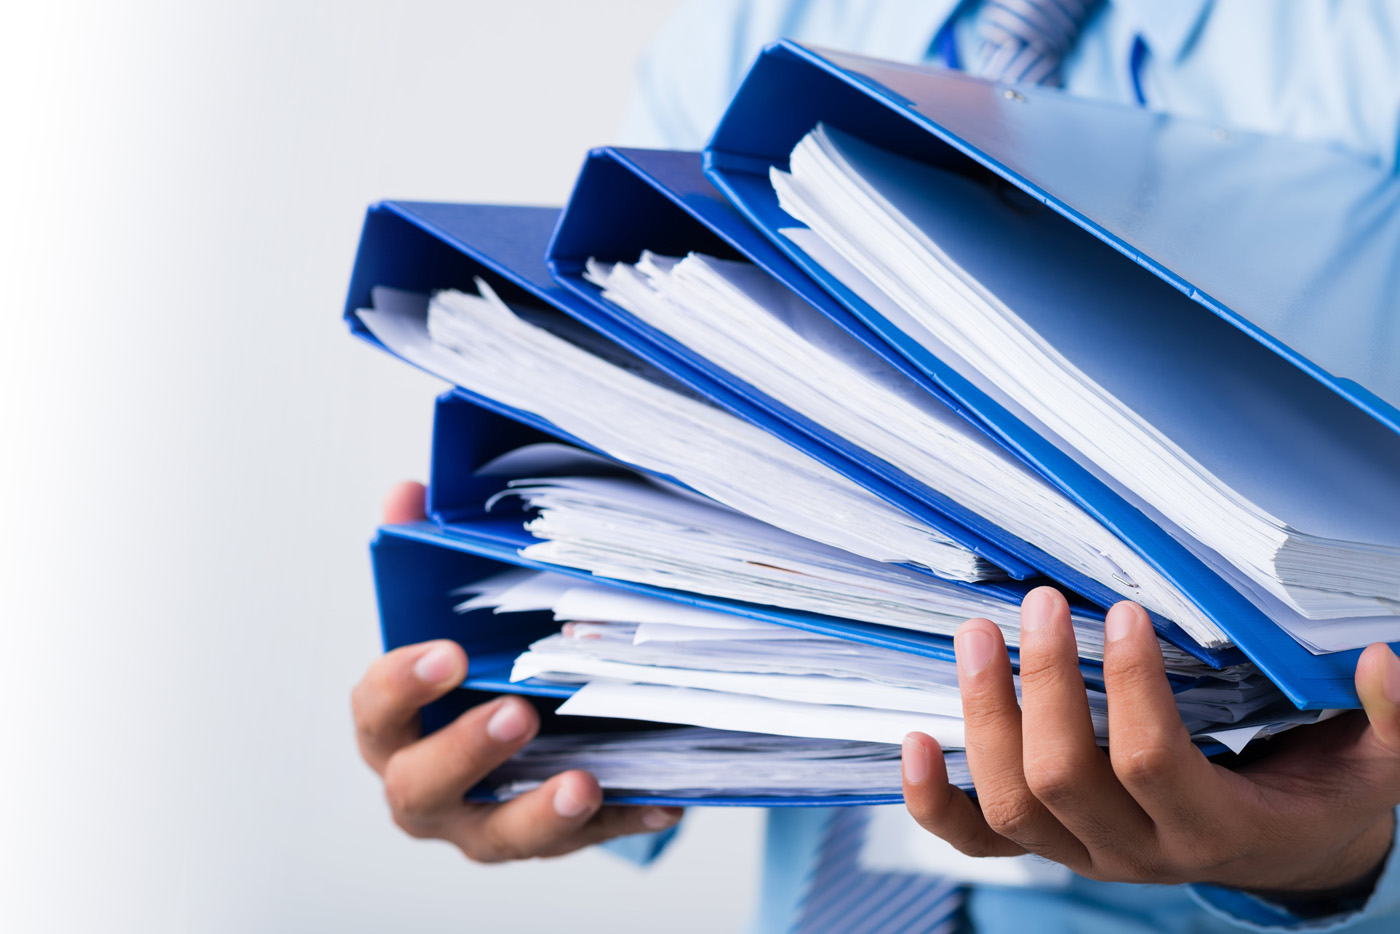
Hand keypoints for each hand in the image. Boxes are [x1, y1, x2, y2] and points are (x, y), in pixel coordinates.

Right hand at [351, 481, 681, 861]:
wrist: (510, 731)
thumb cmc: (473, 667)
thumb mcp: (450, 610)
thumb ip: (420, 550)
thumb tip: (410, 492)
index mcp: (395, 726)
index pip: (377, 710)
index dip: (403, 684)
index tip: (448, 652)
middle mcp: (427, 785)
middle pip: (421, 786)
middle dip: (467, 751)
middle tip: (517, 712)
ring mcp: (482, 822)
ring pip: (499, 835)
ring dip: (540, 811)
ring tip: (583, 782)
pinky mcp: (545, 840)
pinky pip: (583, 843)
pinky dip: (622, 821)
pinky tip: (660, 800)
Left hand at [901, 586, 1399, 896]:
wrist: (1285, 854)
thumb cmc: (1321, 795)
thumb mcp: (1377, 764)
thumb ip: (1392, 717)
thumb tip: (1387, 656)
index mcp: (1214, 828)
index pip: (1154, 763)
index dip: (1131, 688)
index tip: (1121, 611)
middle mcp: (1138, 852)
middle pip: (1065, 778)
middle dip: (1044, 685)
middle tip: (1037, 603)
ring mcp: (1085, 853)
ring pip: (1012, 803)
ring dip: (984, 715)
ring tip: (978, 632)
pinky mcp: (1050, 847)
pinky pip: (976, 839)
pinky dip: (933, 801)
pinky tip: (911, 741)